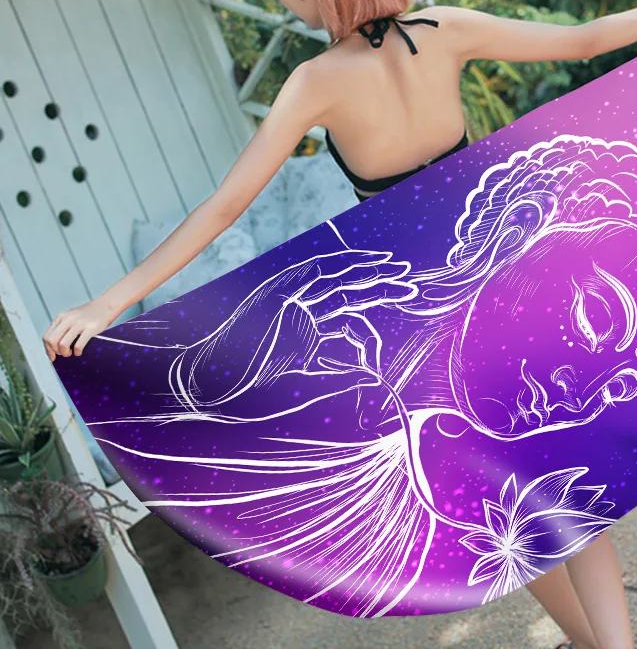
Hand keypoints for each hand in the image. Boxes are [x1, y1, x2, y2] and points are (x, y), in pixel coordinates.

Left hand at [43, 298, 116, 360]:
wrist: (106, 305)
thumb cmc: (90, 314)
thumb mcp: (72, 316)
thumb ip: (63, 326)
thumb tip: (55, 345)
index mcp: (61, 317)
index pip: (47, 336)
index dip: (48, 349)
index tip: (52, 356)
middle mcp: (68, 319)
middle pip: (52, 341)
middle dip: (55, 352)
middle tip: (62, 354)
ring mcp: (79, 323)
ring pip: (63, 344)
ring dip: (65, 353)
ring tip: (70, 353)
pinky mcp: (91, 328)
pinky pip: (78, 345)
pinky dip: (77, 352)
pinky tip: (79, 352)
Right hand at [161, 248, 416, 416]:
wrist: (214, 385)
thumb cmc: (253, 388)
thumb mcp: (307, 382)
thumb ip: (340, 377)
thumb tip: (373, 378)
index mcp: (308, 330)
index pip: (349, 319)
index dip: (373, 326)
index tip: (382, 350)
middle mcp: (302, 310)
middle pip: (348, 291)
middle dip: (380, 285)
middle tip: (409, 282)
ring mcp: (290, 299)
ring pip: (337, 277)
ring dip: (367, 269)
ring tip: (396, 267)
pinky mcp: (279, 292)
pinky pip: (315, 271)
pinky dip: (341, 263)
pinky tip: (364, 261)